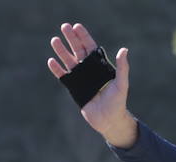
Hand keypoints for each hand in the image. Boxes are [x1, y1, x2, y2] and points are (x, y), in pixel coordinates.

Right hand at [46, 22, 137, 148]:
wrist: (109, 120)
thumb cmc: (118, 102)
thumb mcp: (121, 84)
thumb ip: (122, 68)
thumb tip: (124, 50)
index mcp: (100, 67)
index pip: (91, 48)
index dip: (84, 37)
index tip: (77, 26)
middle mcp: (89, 70)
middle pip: (78, 50)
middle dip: (71, 38)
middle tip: (64, 26)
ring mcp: (81, 79)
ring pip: (69, 61)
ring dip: (61, 50)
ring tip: (54, 40)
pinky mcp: (74, 89)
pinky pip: (63, 76)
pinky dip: (57, 69)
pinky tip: (51, 61)